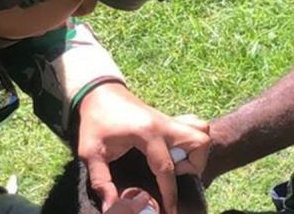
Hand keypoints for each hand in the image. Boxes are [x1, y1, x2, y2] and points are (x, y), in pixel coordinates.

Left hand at [77, 82, 210, 213]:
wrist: (98, 93)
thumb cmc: (95, 122)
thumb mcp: (91, 152)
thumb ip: (102, 181)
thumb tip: (111, 208)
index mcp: (147, 133)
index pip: (167, 169)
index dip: (170, 195)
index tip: (171, 211)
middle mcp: (164, 124)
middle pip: (200, 142)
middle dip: (194, 166)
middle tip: (175, 176)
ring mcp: (168, 119)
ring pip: (202, 130)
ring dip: (196, 151)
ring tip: (177, 163)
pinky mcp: (167, 119)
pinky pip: (193, 125)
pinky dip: (191, 140)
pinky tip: (175, 151)